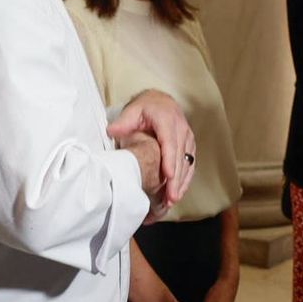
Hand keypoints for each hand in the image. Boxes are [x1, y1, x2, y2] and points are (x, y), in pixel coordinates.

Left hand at [108, 90, 196, 207]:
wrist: (161, 102)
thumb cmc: (146, 107)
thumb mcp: (132, 110)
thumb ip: (123, 122)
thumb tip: (112, 131)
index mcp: (167, 120)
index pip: (170, 142)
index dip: (170, 160)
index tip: (168, 175)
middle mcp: (181, 129)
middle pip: (180, 157)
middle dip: (176, 179)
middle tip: (171, 197)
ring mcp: (188, 138)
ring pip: (187, 163)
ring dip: (181, 182)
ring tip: (173, 200)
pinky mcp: (189, 146)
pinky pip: (190, 164)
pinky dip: (185, 179)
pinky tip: (178, 192)